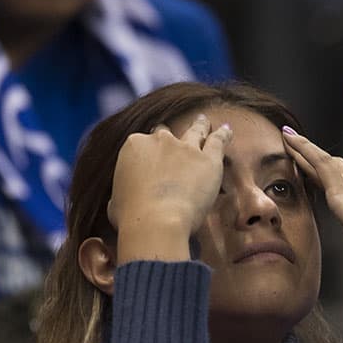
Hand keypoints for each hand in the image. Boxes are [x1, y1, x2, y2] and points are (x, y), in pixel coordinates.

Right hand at [108, 115, 232, 260]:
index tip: (153, 162)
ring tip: (203, 121)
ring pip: (195, 131)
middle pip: (166, 134)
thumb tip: (121, 200)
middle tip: (174, 142)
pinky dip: (223, 135)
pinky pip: (218, 141)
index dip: (149, 153)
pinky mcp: (208, 160)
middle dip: (169, 140)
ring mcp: (185, 148)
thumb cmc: (132, 218)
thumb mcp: (115, 204)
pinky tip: (227, 130)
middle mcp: (159, 140)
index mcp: (133, 146)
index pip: (143, 143)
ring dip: (199, 126)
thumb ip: (122, 193)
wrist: (156, 221)